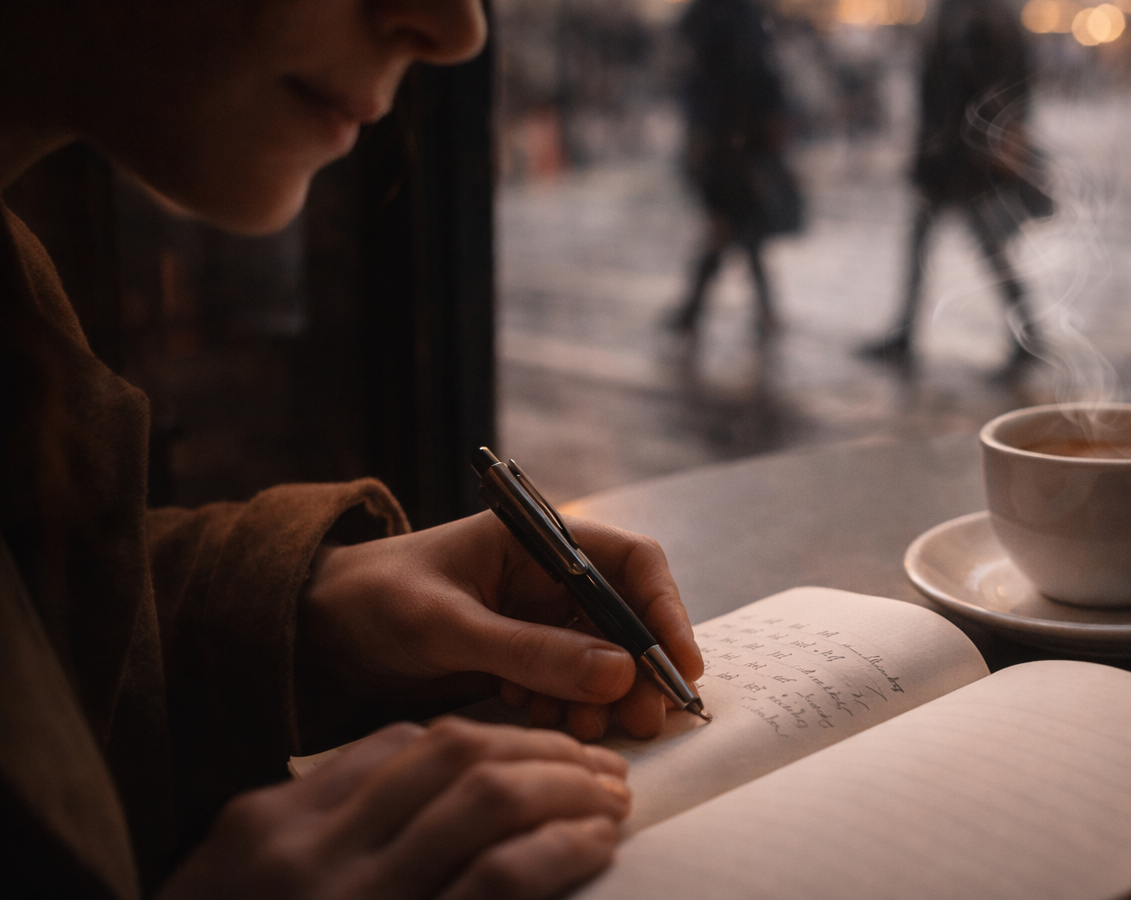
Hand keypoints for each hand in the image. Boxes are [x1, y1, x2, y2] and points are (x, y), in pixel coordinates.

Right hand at [159, 719, 629, 899]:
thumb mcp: (243, 885)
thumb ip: (317, 832)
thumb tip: (422, 782)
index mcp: (268, 825)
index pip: (397, 745)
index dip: (486, 739)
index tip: (534, 753)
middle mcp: (311, 852)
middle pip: (453, 755)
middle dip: (540, 748)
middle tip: (598, 760)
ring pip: (487, 799)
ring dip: (566, 786)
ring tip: (610, 795)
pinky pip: (500, 876)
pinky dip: (562, 847)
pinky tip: (595, 843)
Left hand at [302, 511, 703, 739]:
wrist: (314, 628)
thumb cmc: (372, 601)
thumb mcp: (447, 625)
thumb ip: (530, 650)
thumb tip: (618, 672)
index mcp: (539, 538)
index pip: (630, 561)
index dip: (664, 609)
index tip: (679, 664)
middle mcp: (549, 574)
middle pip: (626, 616)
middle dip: (639, 667)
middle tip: (646, 719)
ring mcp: (537, 617)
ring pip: (603, 656)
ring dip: (605, 695)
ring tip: (585, 728)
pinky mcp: (522, 655)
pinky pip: (570, 682)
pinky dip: (569, 706)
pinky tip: (543, 719)